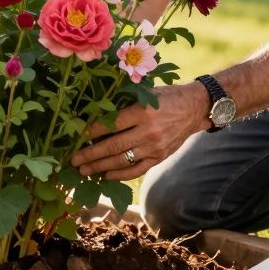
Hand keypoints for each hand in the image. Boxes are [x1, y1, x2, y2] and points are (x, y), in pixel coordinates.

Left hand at [70, 82, 209, 180]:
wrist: (194, 109)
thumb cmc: (166, 97)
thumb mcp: (146, 93)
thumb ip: (124, 102)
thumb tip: (96, 112)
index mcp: (143, 111)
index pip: (112, 124)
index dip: (93, 131)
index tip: (79, 136)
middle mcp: (149, 131)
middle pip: (114, 146)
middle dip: (91, 154)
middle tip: (74, 160)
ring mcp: (155, 147)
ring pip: (122, 160)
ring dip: (100, 167)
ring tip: (84, 171)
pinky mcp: (160, 157)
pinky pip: (136, 170)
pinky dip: (120, 175)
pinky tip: (106, 176)